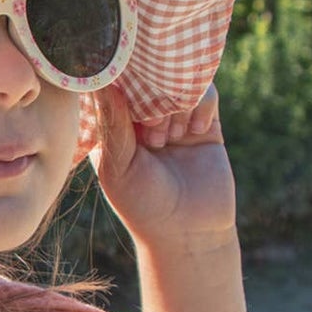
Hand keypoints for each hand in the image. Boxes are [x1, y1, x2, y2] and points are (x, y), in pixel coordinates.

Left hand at [88, 83, 237, 243]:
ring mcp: (176, 120)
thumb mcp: (119, 167)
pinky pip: (205, 94)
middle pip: (148, 79)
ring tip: (171, 138)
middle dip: (151, 98)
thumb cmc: (143, 205)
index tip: (128, 97)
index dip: (122, 85)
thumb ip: (112, 126)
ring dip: (176, 104)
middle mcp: (144, 120)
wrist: (190, 232)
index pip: (114, 87)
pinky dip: (201, 105)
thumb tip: (104, 83)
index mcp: (115, 127)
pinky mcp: (206, 125)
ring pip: (177, 83)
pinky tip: (195, 132)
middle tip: (153, 130)